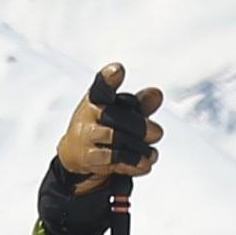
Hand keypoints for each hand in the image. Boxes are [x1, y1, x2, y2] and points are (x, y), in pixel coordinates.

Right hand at [42, 65, 163, 234]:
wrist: (78, 154)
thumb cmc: (104, 125)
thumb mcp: (122, 112)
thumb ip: (141, 104)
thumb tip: (157, 94)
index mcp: (98, 97)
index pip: (102, 85)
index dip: (109, 78)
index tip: (118, 70)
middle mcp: (89, 113)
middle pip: (118, 117)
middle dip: (141, 127)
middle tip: (157, 134)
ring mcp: (86, 135)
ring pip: (118, 139)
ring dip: (140, 148)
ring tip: (152, 154)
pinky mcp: (88, 157)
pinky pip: (114, 159)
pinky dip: (134, 162)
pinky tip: (145, 164)